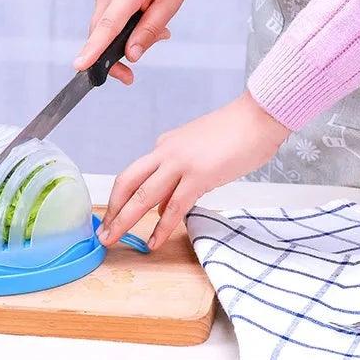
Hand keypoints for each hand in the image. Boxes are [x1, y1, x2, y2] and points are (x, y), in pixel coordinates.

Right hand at [73, 0, 197, 83]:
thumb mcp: (171, 1)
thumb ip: (149, 30)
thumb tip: (132, 55)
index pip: (106, 27)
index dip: (93, 50)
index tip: (79, 66)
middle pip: (100, 34)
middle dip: (110, 58)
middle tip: (130, 76)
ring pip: (103, 27)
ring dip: (120, 40)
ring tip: (156, 34)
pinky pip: (107, 16)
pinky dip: (120, 26)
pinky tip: (144, 18)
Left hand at [96, 92, 289, 249]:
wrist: (258, 117)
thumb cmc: (235, 134)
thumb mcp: (196, 153)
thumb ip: (177, 178)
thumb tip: (163, 207)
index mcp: (164, 146)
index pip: (134, 174)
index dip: (119, 197)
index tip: (111, 215)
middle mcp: (165, 153)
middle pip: (127, 183)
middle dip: (111, 209)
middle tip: (102, 232)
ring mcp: (180, 163)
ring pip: (143, 196)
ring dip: (125, 220)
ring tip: (113, 239)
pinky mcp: (200, 175)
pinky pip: (175, 207)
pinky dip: (162, 227)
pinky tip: (154, 242)